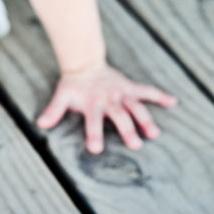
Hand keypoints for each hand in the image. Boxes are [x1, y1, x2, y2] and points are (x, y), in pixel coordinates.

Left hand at [35, 60, 177, 153]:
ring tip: (154, 133)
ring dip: (146, 119)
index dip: (94, 134)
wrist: (84, 63)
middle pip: (120, 115)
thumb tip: (41, 123)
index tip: (96, 149)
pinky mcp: (130, 88)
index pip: (93, 120)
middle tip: (136, 145)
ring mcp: (122, 93)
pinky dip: (160, 96)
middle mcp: (110, 98)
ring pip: (136, 106)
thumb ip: (54, 110)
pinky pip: (147, 91)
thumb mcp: (62, 95)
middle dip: (128, 130)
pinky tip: (173, 102)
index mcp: (93, 102)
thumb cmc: (74, 84)